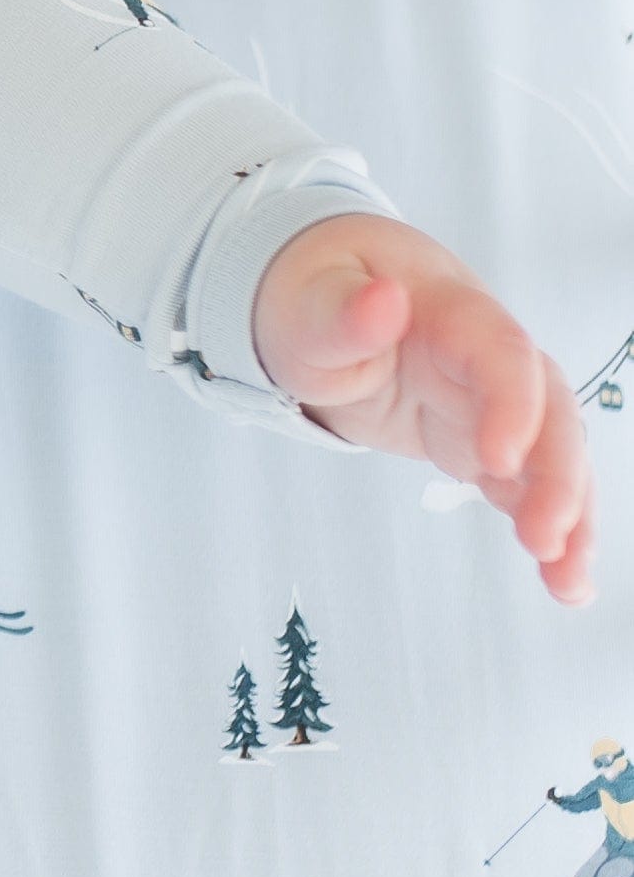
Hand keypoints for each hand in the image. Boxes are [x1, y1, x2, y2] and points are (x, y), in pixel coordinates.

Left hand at [251, 214, 594, 602]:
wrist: (328, 298)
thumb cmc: (318, 295)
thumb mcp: (307, 304)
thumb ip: (340, 311)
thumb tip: (384, 300)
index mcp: (450, 311)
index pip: (501, 351)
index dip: (511, 403)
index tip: (498, 459)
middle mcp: (486, 357)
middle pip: (547, 409)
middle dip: (556, 475)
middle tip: (544, 538)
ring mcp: (490, 400)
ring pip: (550, 453)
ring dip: (569, 514)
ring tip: (568, 580)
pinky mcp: (482, 439)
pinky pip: (525, 483)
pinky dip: (549, 526)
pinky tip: (564, 580)